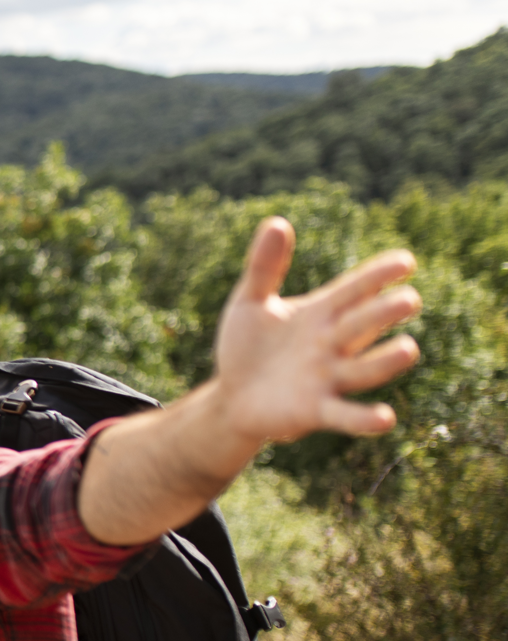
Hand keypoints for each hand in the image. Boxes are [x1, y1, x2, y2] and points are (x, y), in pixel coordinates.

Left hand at [81, 216, 421, 544]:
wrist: (231, 397)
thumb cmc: (248, 346)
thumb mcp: (250, 303)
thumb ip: (264, 267)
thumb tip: (277, 222)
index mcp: (321, 314)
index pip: (354, 290)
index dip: (378, 276)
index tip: (405, 261)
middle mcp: (332, 345)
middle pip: (363, 325)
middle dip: (384, 313)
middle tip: (409, 300)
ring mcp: (327, 378)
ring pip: (363, 369)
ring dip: (385, 361)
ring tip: (408, 349)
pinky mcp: (315, 411)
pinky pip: (344, 415)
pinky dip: (362, 418)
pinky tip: (384, 418)